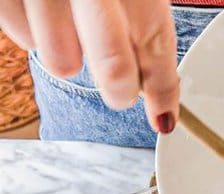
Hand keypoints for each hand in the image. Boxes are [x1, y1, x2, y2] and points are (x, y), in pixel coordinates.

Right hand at [0, 0, 178, 131]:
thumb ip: (143, 17)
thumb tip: (156, 85)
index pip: (156, 40)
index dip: (162, 88)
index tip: (164, 117)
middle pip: (114, 67)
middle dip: (119, 88)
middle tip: (119, 87)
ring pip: (63, 62)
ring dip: (68, 54)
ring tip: (68, 23)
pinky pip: (23, 37)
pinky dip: (31, 30)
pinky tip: (39, 7)